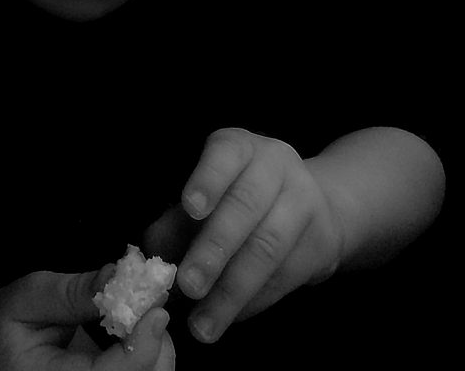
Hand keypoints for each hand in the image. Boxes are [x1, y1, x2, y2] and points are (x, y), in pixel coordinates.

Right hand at [0, 265, 174, 369]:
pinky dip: (152, 353)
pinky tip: (140, 329)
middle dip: (156, 347)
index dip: (139, 349)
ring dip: (158, 349)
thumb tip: (115, 277)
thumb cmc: (7, 320)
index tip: (156, 310)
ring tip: (145, 312)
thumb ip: (71, 292)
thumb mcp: (29, 296)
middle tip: (153, 305)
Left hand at [143, 128, 344, 343]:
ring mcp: (304, 201)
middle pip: (246, 205)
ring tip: (203, 325)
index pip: (225, 153)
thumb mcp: (207, 196)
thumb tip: (153, 256)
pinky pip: (286, 276)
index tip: (190, 208)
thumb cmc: (240, 198)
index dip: (208, 180)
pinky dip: (253, 302)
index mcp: (239, 148)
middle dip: (215, 249)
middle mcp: (275, 166)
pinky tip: (230, 319)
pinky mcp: (322, 240)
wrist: (315, 205)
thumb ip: (176, 222)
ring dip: (232, 291)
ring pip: (268, 248)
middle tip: (188, 286)